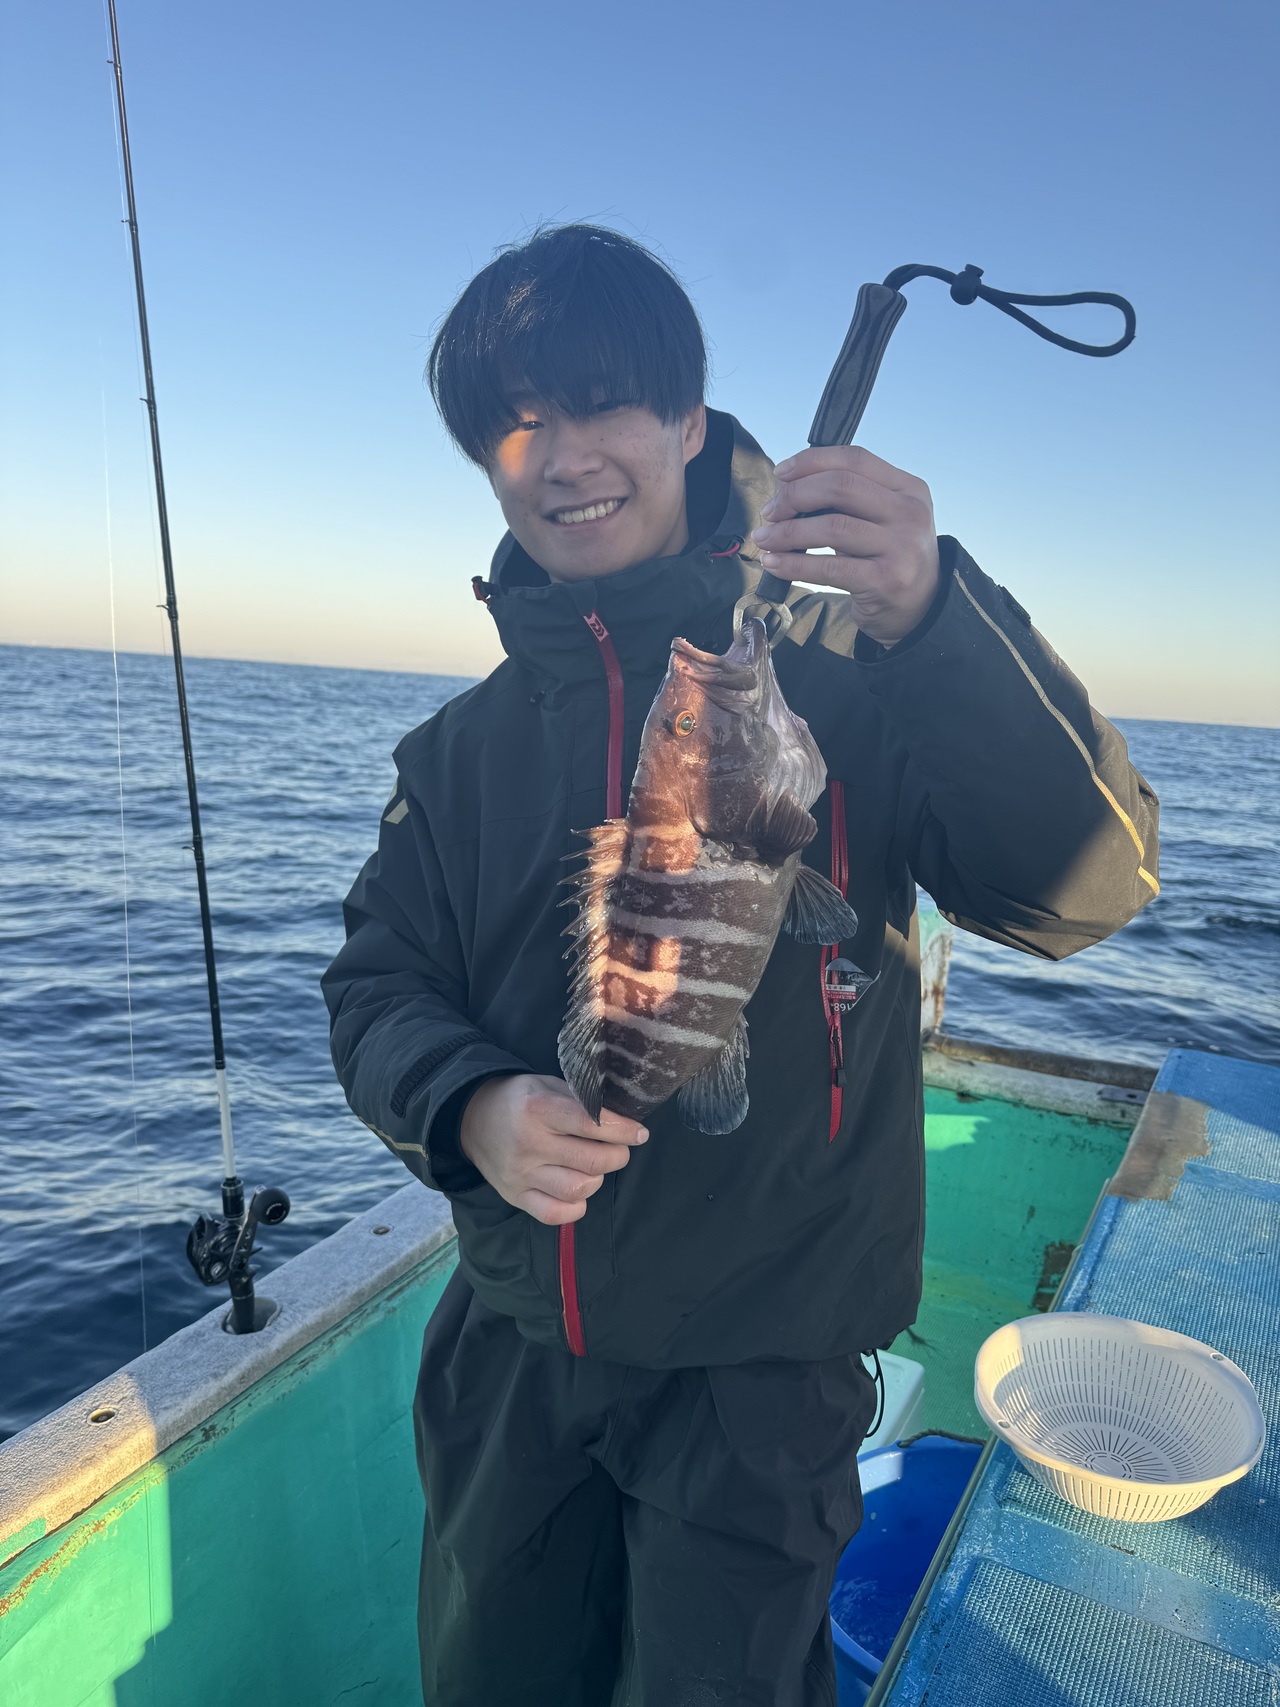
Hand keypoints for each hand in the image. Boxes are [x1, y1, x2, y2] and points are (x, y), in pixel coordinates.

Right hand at [459, 1074, 647, 1225]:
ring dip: (597, 1179)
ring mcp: (521, 1175)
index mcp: (538, 1109)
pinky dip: (576, 1206)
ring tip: (595, 1167)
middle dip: (618, 1155)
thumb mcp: (547, 1085)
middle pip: (592, 1161)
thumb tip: (623, 1120)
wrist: (473, 1119)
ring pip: (577, 1190)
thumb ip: (581, 1100)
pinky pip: (555, 1214)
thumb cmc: (520, 1100)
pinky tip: (578, 1191)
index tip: (639, 1133)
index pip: (590, 1124)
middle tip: (619, 1149)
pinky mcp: (515, 1196)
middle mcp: (529, 1144)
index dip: (622, 1130)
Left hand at [750, 446, 940, 644]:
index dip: (811, 461)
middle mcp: (910, 513)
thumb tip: (786, 489)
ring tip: (764, 538)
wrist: (919, 609)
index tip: (780, 473)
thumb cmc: (888, 558)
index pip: (854, 459)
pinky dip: (793, 564)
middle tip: (769, 512)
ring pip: (832, 527)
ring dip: (787, 532)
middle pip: (841, 486)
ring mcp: (901, 547)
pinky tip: (773, 563)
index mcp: (909, 488)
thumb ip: (847, 500)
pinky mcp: (885, 581)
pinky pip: (828, 568)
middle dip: (794, 495)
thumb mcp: (882, 519)